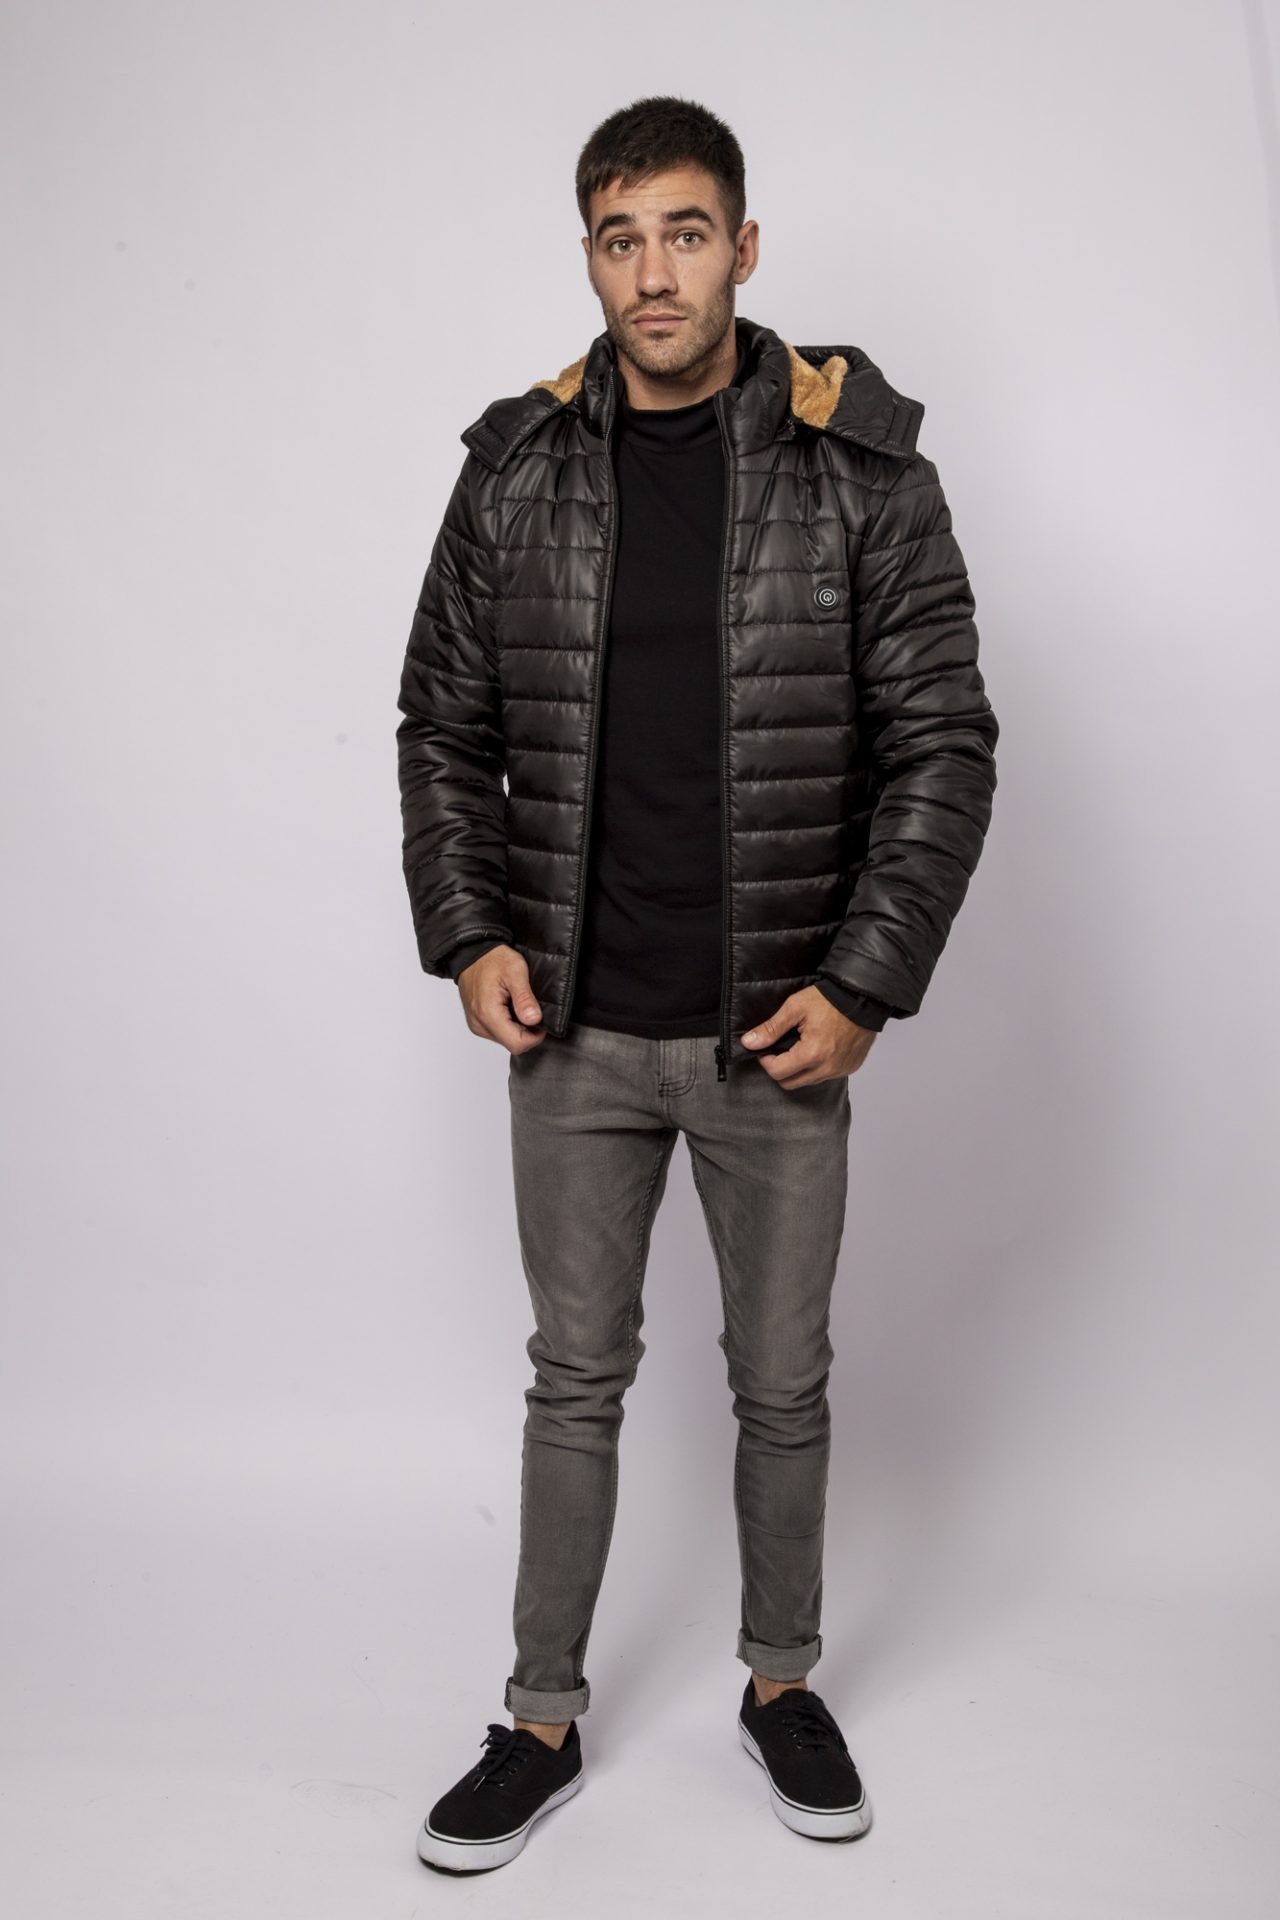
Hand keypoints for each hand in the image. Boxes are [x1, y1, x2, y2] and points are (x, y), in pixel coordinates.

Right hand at [456, 945, 545, 1053]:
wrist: (472, 953)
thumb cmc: (492, 959)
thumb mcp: (515, 971)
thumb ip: (525, 998)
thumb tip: (534, 1019)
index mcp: (488, 1014)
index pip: (517, 1044)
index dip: (535, 1036)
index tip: (540, 1020)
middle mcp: (479, 1023)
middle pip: (512, 1043)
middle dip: (527, 1031)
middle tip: (530, 1008)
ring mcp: (476, 1024)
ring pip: (506, 1039)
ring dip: (517, 1027)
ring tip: (517, 1004)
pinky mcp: (477, 1022)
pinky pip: (497, 1032)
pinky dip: (508, 1023)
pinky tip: (509, 1006)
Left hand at [740, 986, 876, 1087]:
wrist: (863, 998)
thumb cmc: (830, 1000)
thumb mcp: (795, 1008)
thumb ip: (771, 1028)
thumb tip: (749, 1043)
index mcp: (812, 1054)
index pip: (777, 1072)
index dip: (766, 1061)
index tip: (767, 1049)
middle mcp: (827, 1068)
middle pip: (790, 1083)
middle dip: (780, 1069)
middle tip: (781, 1049)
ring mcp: (840, 1070)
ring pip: (807, 1081)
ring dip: (799, 1069)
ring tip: (801, 1046)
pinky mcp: (849, 1068)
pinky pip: (825, 1076)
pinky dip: (817, 1067)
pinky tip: (819, 1049)